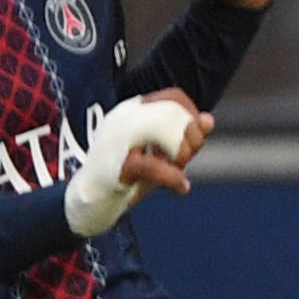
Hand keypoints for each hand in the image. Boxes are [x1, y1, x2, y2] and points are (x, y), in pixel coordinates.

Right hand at [67, 91, 208, 236]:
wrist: (90, 200)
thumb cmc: (128, 173)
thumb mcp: (163, 153)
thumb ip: (185, 136)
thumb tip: (208, 119)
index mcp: (132, 109)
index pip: (173, 97)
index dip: (192, 117)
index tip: (193, 140)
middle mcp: (122, 118)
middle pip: (174, 113)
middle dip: (191, 138)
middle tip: (184, 160)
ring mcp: (116, 139)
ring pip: (165, 132)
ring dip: (181, 154)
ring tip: (178, 170)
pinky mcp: (115, 166)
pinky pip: (154, 165)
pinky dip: (173, 178)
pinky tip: (180, 187)